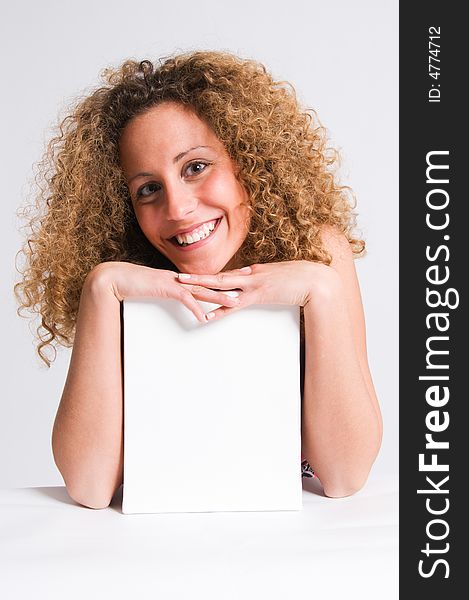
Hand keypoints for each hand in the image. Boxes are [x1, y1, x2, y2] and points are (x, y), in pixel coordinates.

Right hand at [84, 261, 241, 323]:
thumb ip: (171, 292)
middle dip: (231, 282)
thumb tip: (182, 298)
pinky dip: (195, 307)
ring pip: (202, 289)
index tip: (241, 277)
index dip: (225, 278)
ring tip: (235, 303)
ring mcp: (174, 282)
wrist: (116, 278)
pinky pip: (183, 299)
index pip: (207, 279)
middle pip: (211, 281)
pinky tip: (204, 316)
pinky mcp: (165, 288)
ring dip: (219, 297)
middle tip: (250, 282)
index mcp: (181, 278)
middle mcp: (181, 278)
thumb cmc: (134, 284)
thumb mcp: (157, 289)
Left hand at [177, 260, 335, 320]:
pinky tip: (207, 315)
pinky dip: (221, 310)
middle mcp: (250, 276)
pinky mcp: (260, 296)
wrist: (315, 280)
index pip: (227, 274)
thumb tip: (255, 279)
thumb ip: (265, 278)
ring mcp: (253, 285)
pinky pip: (236, 304)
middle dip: (198, 278)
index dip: (210, 276)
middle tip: (179, 278)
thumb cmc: (301, 277)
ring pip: (222, 287)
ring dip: (203, 290)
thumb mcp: (279, 275)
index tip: (196, 276)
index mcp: (254, 271)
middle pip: (218, 277)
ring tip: (185, 291)